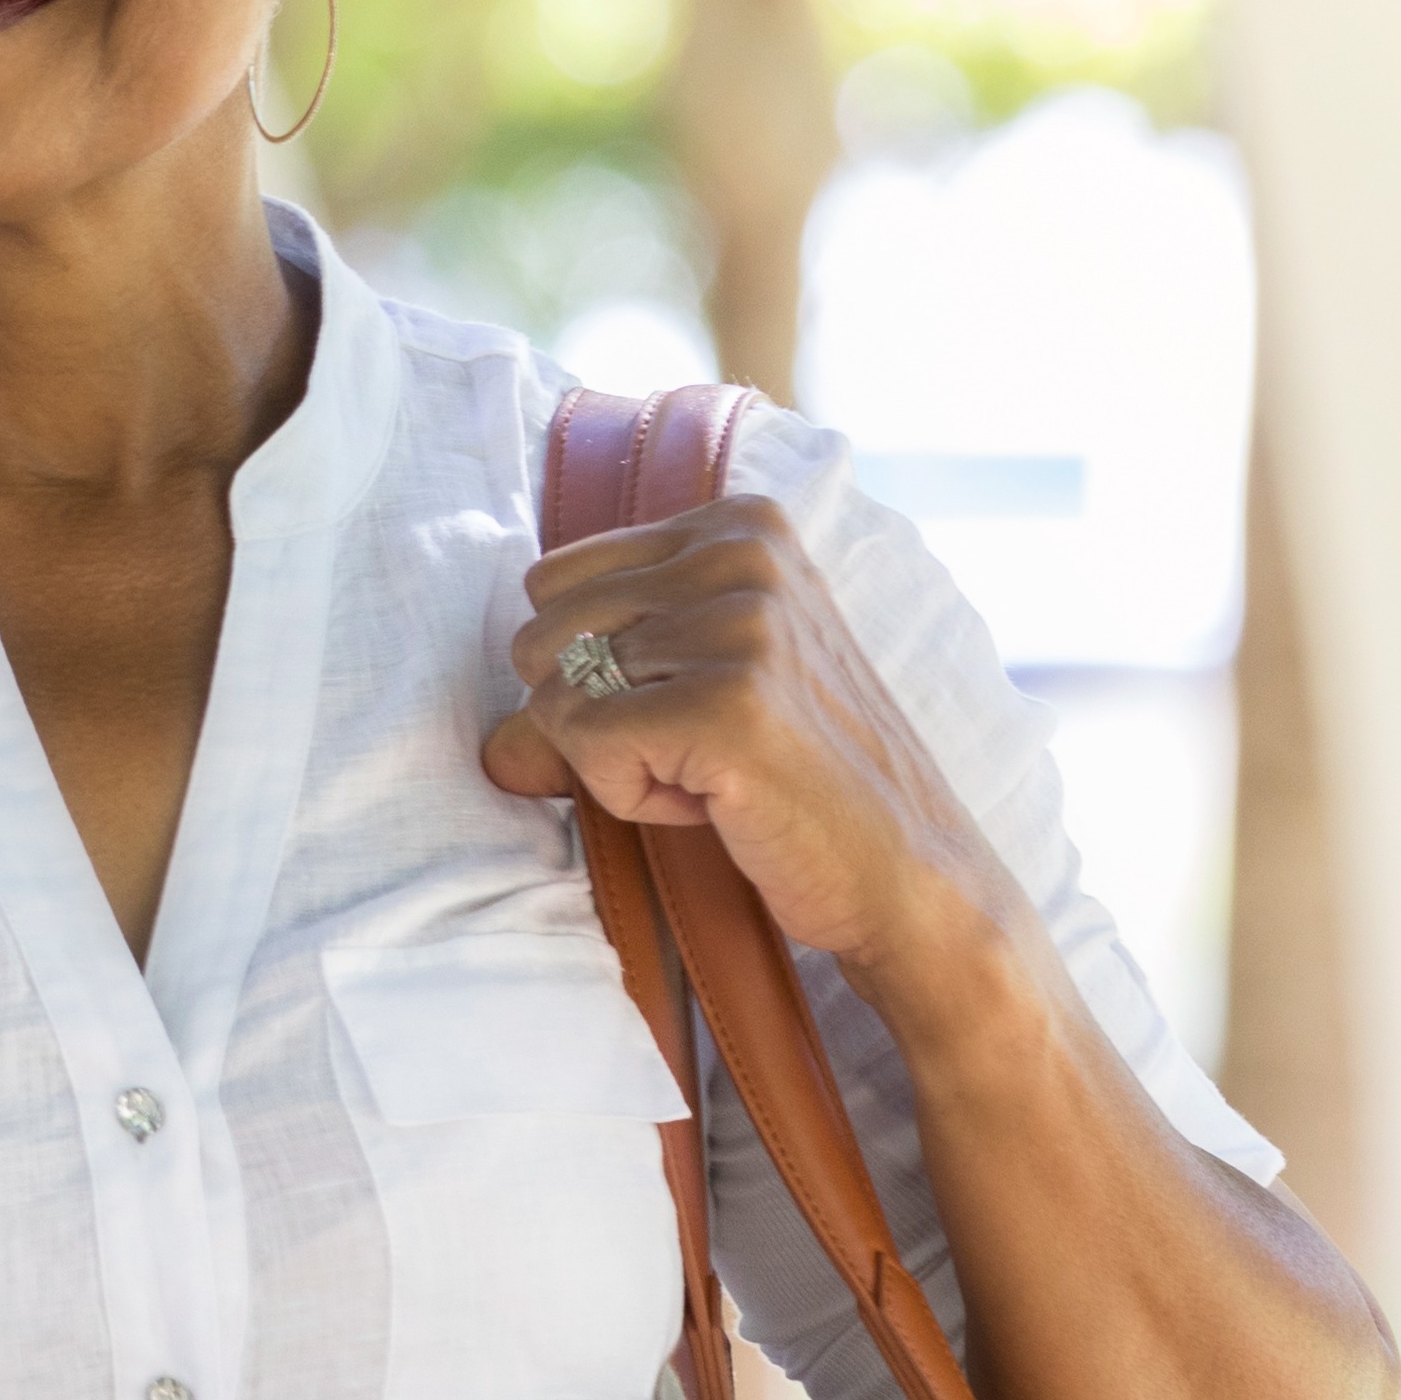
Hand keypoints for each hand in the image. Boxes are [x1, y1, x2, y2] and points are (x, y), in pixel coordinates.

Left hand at [478, 495, 1021, 972]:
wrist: (912, 874)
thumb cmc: (795, 782)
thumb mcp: (688, 703)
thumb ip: (577, 697)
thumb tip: (488, 748)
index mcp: (738, 524)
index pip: (553, 582)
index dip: (600, 667)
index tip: (696, 703)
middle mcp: (742, 554)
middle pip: (540, 634)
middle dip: (599, 713)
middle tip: (704, 749)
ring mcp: (739, 624)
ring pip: (554, 695)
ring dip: (618, 759)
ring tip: (717, 771)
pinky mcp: (727, 703)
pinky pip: (582, 746)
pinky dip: (629, 795)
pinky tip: (716, 802)